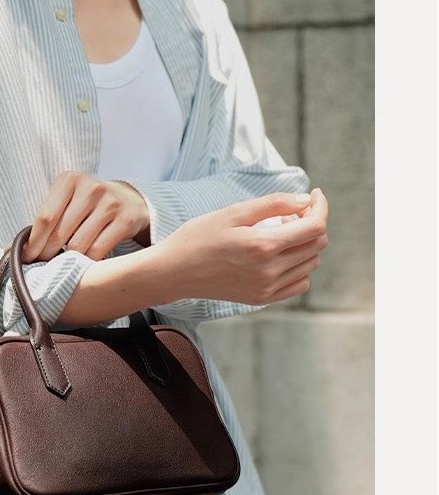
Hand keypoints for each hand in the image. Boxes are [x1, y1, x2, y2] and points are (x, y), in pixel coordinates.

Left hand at [23, 171, 149, 262]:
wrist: (128, 201)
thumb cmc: (86, 206)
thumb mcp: (66, 202)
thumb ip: (45, 220)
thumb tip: (12, 249)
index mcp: (69, 180)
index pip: (45, 218)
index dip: (34, 243)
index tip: (27, 259)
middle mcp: (91, 189)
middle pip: (60, 233)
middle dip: (47, 254)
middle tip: (43, 265)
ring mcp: (110, 204)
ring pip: (78, 245)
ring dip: (68, 260)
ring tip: (64, 264)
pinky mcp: (125, 221)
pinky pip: (98, 251)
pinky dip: (87, 262)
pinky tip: (83, 264)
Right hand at [153, 188, 328, 305]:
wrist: (173, 272)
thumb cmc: (198, 237)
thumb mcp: (233, 212)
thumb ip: (273, 204)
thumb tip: (306, 201)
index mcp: (263, 245)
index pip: (315, 226)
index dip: (321, 207)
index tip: (314, 195)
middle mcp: (269, 271)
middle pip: (317, 244)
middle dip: (312, 222)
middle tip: (290, 213)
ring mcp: (266, 288)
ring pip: (311, 264)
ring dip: (305, 244)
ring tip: (280, 233)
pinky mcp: (260, 299)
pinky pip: (299, 284)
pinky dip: (300, 268)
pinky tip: (281, 256)